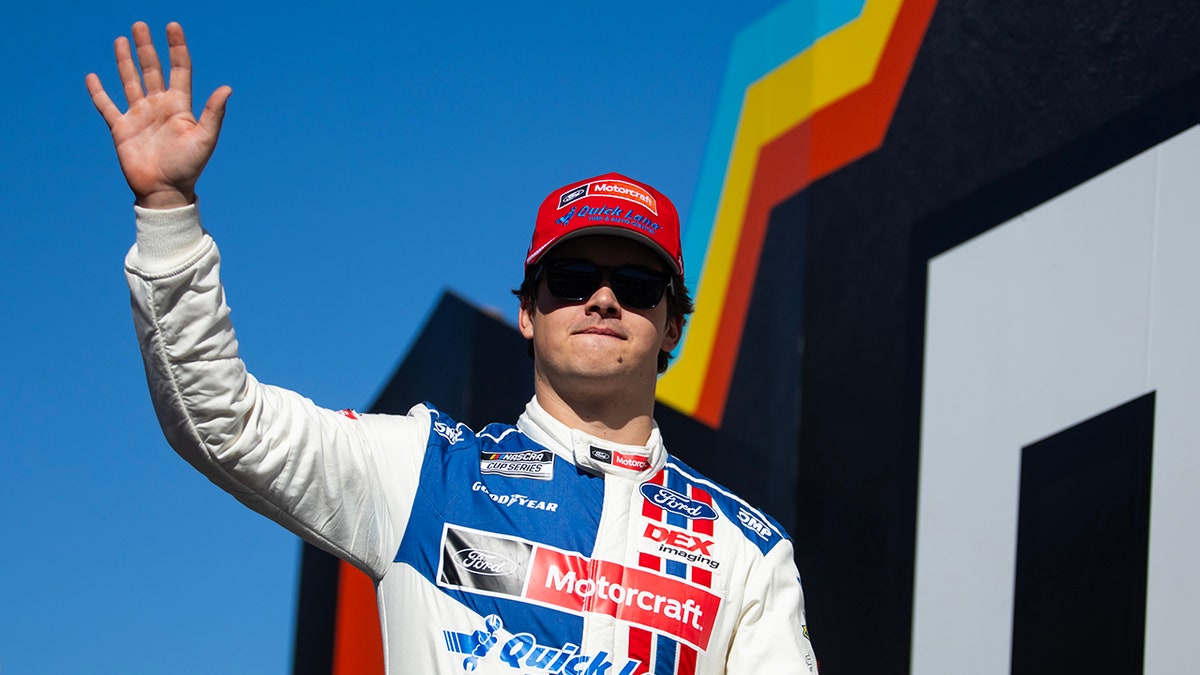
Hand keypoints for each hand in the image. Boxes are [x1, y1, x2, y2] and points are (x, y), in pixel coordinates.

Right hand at [86, 22, 231, 208]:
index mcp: (179, 106)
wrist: (164, 191)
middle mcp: (159, 106)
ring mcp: (139, 116)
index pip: (179, 70)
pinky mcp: (121, 128)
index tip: (172, 27)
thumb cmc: (188, 167)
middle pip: (152, 70)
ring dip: (125, 61)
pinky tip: (92, 77)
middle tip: (140, 25)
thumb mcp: (204, 139)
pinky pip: (107, 106)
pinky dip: (98, 92)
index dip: (177, 48)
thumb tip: (227, 88)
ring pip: (130, 81)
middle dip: (146, 48)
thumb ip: (213, 113)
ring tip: (121, 40)